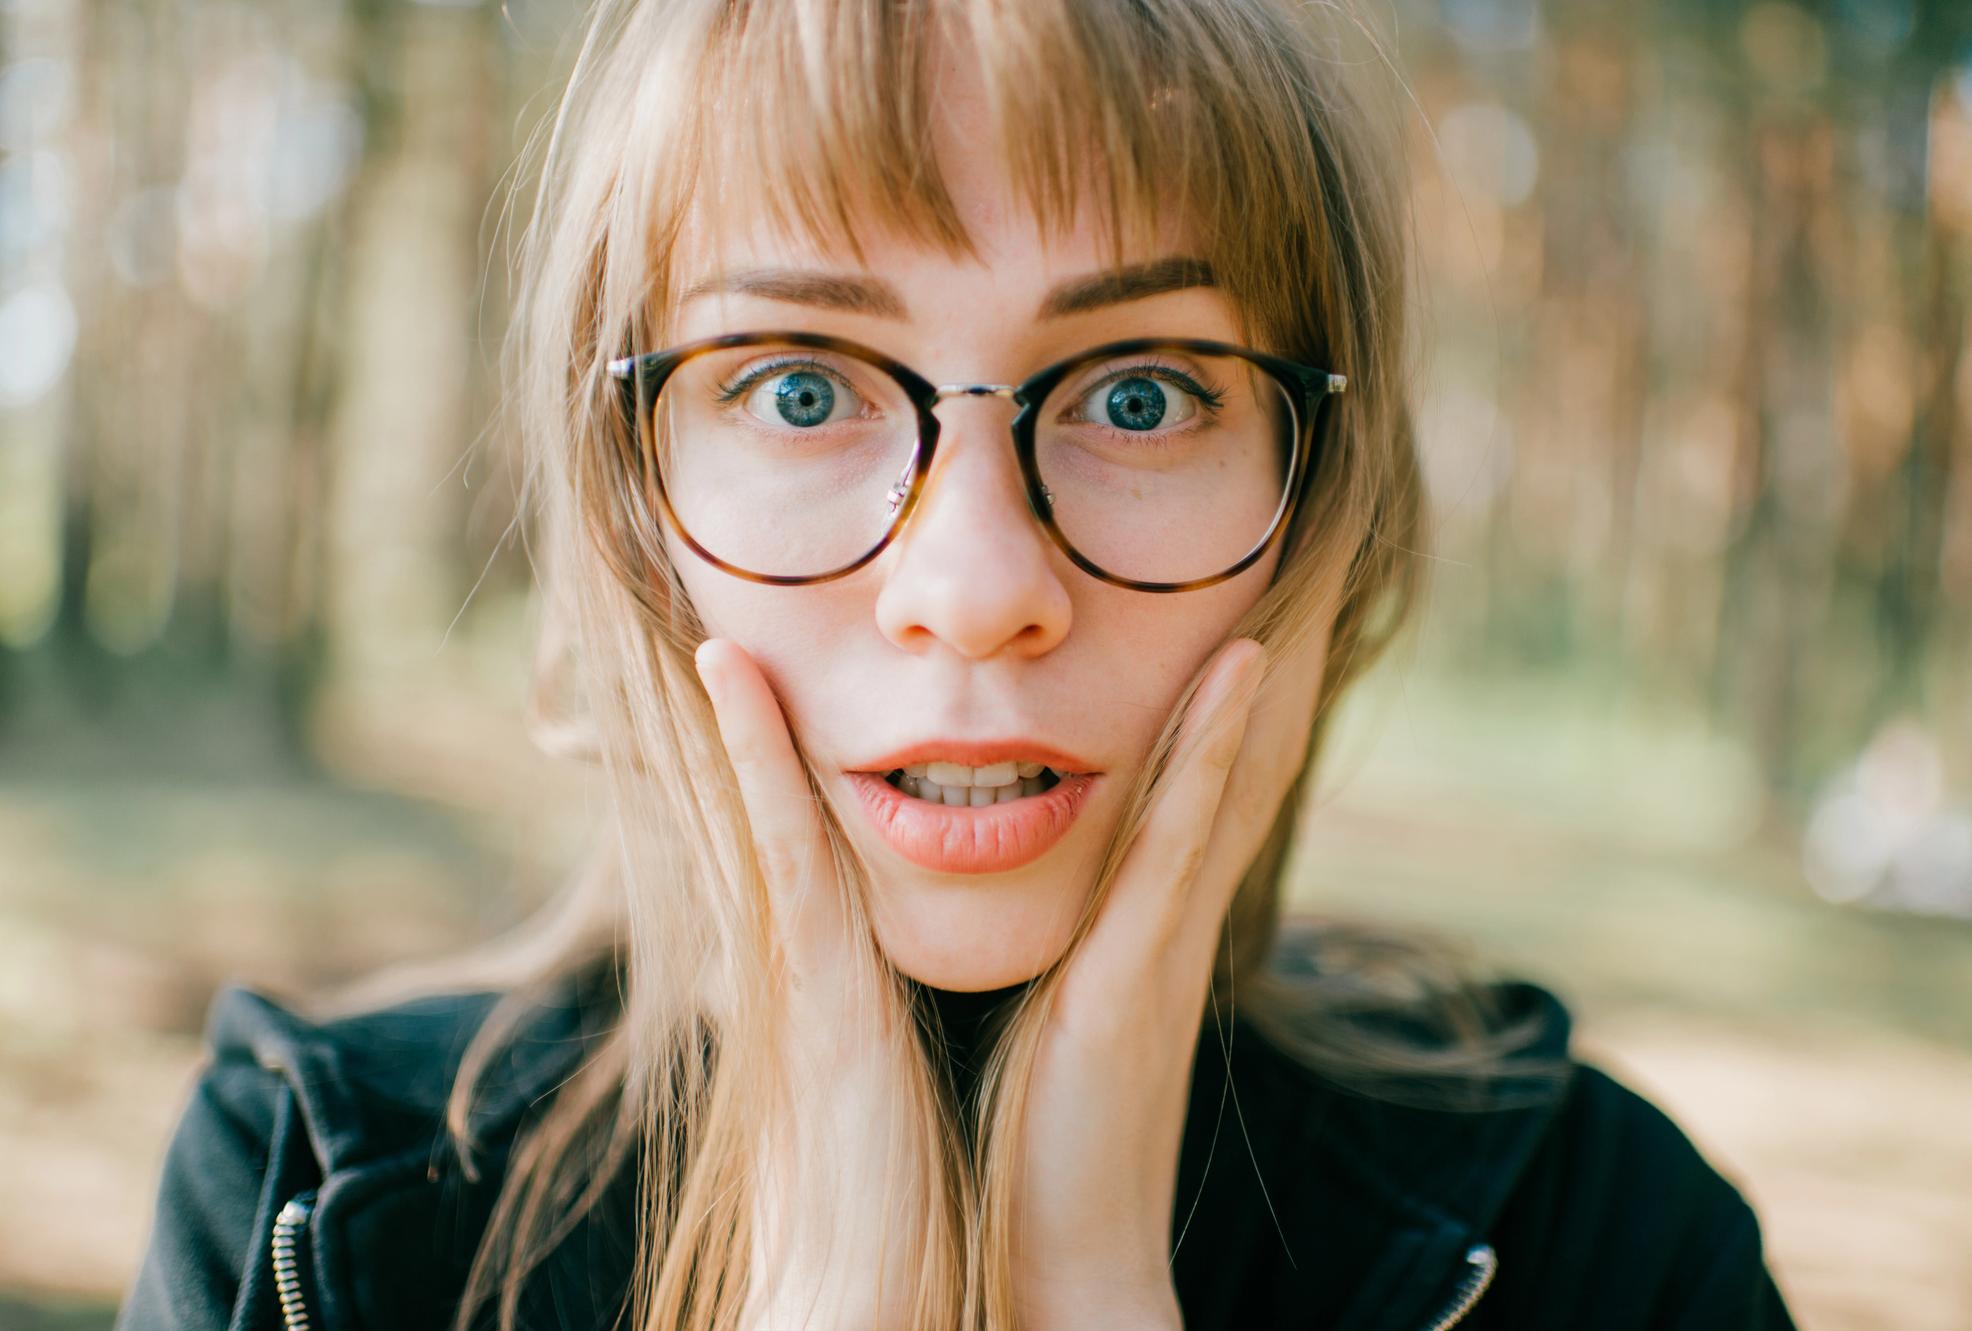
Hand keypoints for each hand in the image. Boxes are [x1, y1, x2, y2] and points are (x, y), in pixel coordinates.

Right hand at [695, 639, 919, 1329]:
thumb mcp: (882, 1089)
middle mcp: (793, 960)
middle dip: (732, 726)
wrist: (861, 1298)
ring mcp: (789, 966)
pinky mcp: (805, 983)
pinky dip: (750, 756)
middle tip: (710, 626)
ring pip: (754, 807)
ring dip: (732, 715)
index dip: (767, 767)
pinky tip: (729, 677)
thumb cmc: (888, 1205)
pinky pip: (775, 841)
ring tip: (710, 620)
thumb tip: (875, 1004)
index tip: (756, 688)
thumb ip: (867, 1033)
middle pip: (754, 812)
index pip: (793, 845)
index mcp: (821, 982)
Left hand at [1010, 636, 1321, 1330]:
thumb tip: (1035, 917)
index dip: (1213, 721)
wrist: (1060, 1272)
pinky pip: (1184, 842)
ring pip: (1221, 788)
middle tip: (1286, 579)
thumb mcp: (1045, 1031)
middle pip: (1224, 780)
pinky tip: (1244, 674)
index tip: (1230, 628)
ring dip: (1251, 690)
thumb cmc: (1033, 1161)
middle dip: (1252, 688)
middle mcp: (1167, 934)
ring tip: (1279, 583)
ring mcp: (1164, 952)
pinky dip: (1216, 754)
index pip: (1187, 807)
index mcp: (1138, 944)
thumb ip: (1055, 965)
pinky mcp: (1141, 980)